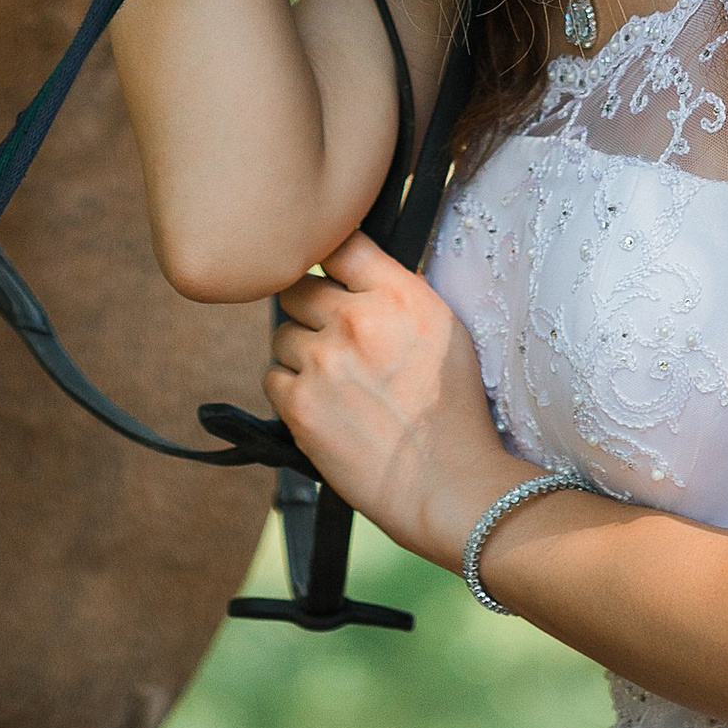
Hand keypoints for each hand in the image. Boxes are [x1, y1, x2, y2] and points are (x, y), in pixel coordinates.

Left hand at [262, 235, 522, 571]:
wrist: (449, 484)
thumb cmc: (455, 412)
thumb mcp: (444, 329)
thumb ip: (397, 293)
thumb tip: (354, 274)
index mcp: (398, 294)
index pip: (341, 243)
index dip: (328, 257)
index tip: (329, 274)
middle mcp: (357, 319)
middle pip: (297, 288)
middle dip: (309, 309)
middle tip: (330, 338)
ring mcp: (323, 361)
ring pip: (281, 335)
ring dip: (299, 353)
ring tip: (333, 381)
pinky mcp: (300, 406)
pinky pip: (273, 377)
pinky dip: (290, 389)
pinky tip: (321, 405)